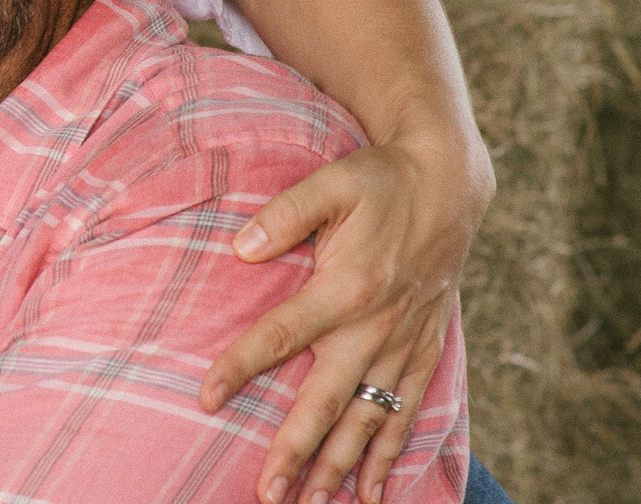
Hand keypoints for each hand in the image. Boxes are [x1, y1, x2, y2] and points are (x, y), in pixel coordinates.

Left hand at [198, 135, 482, 503]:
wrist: (450, 187)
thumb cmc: (380, 182)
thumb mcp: (331, 182)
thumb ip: (284, 213)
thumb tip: (239, 247)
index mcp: (347, 288)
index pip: (282, 336)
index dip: (241, 367)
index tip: (206, 398)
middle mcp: (376, 327)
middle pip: (327, 401)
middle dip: (297, 451)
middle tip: (266, 493)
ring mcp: (402, 346)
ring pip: (368, 420)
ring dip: (341, 466)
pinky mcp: (422, 352)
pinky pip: (404, 414)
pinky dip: (389, 455)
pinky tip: (371, 493)